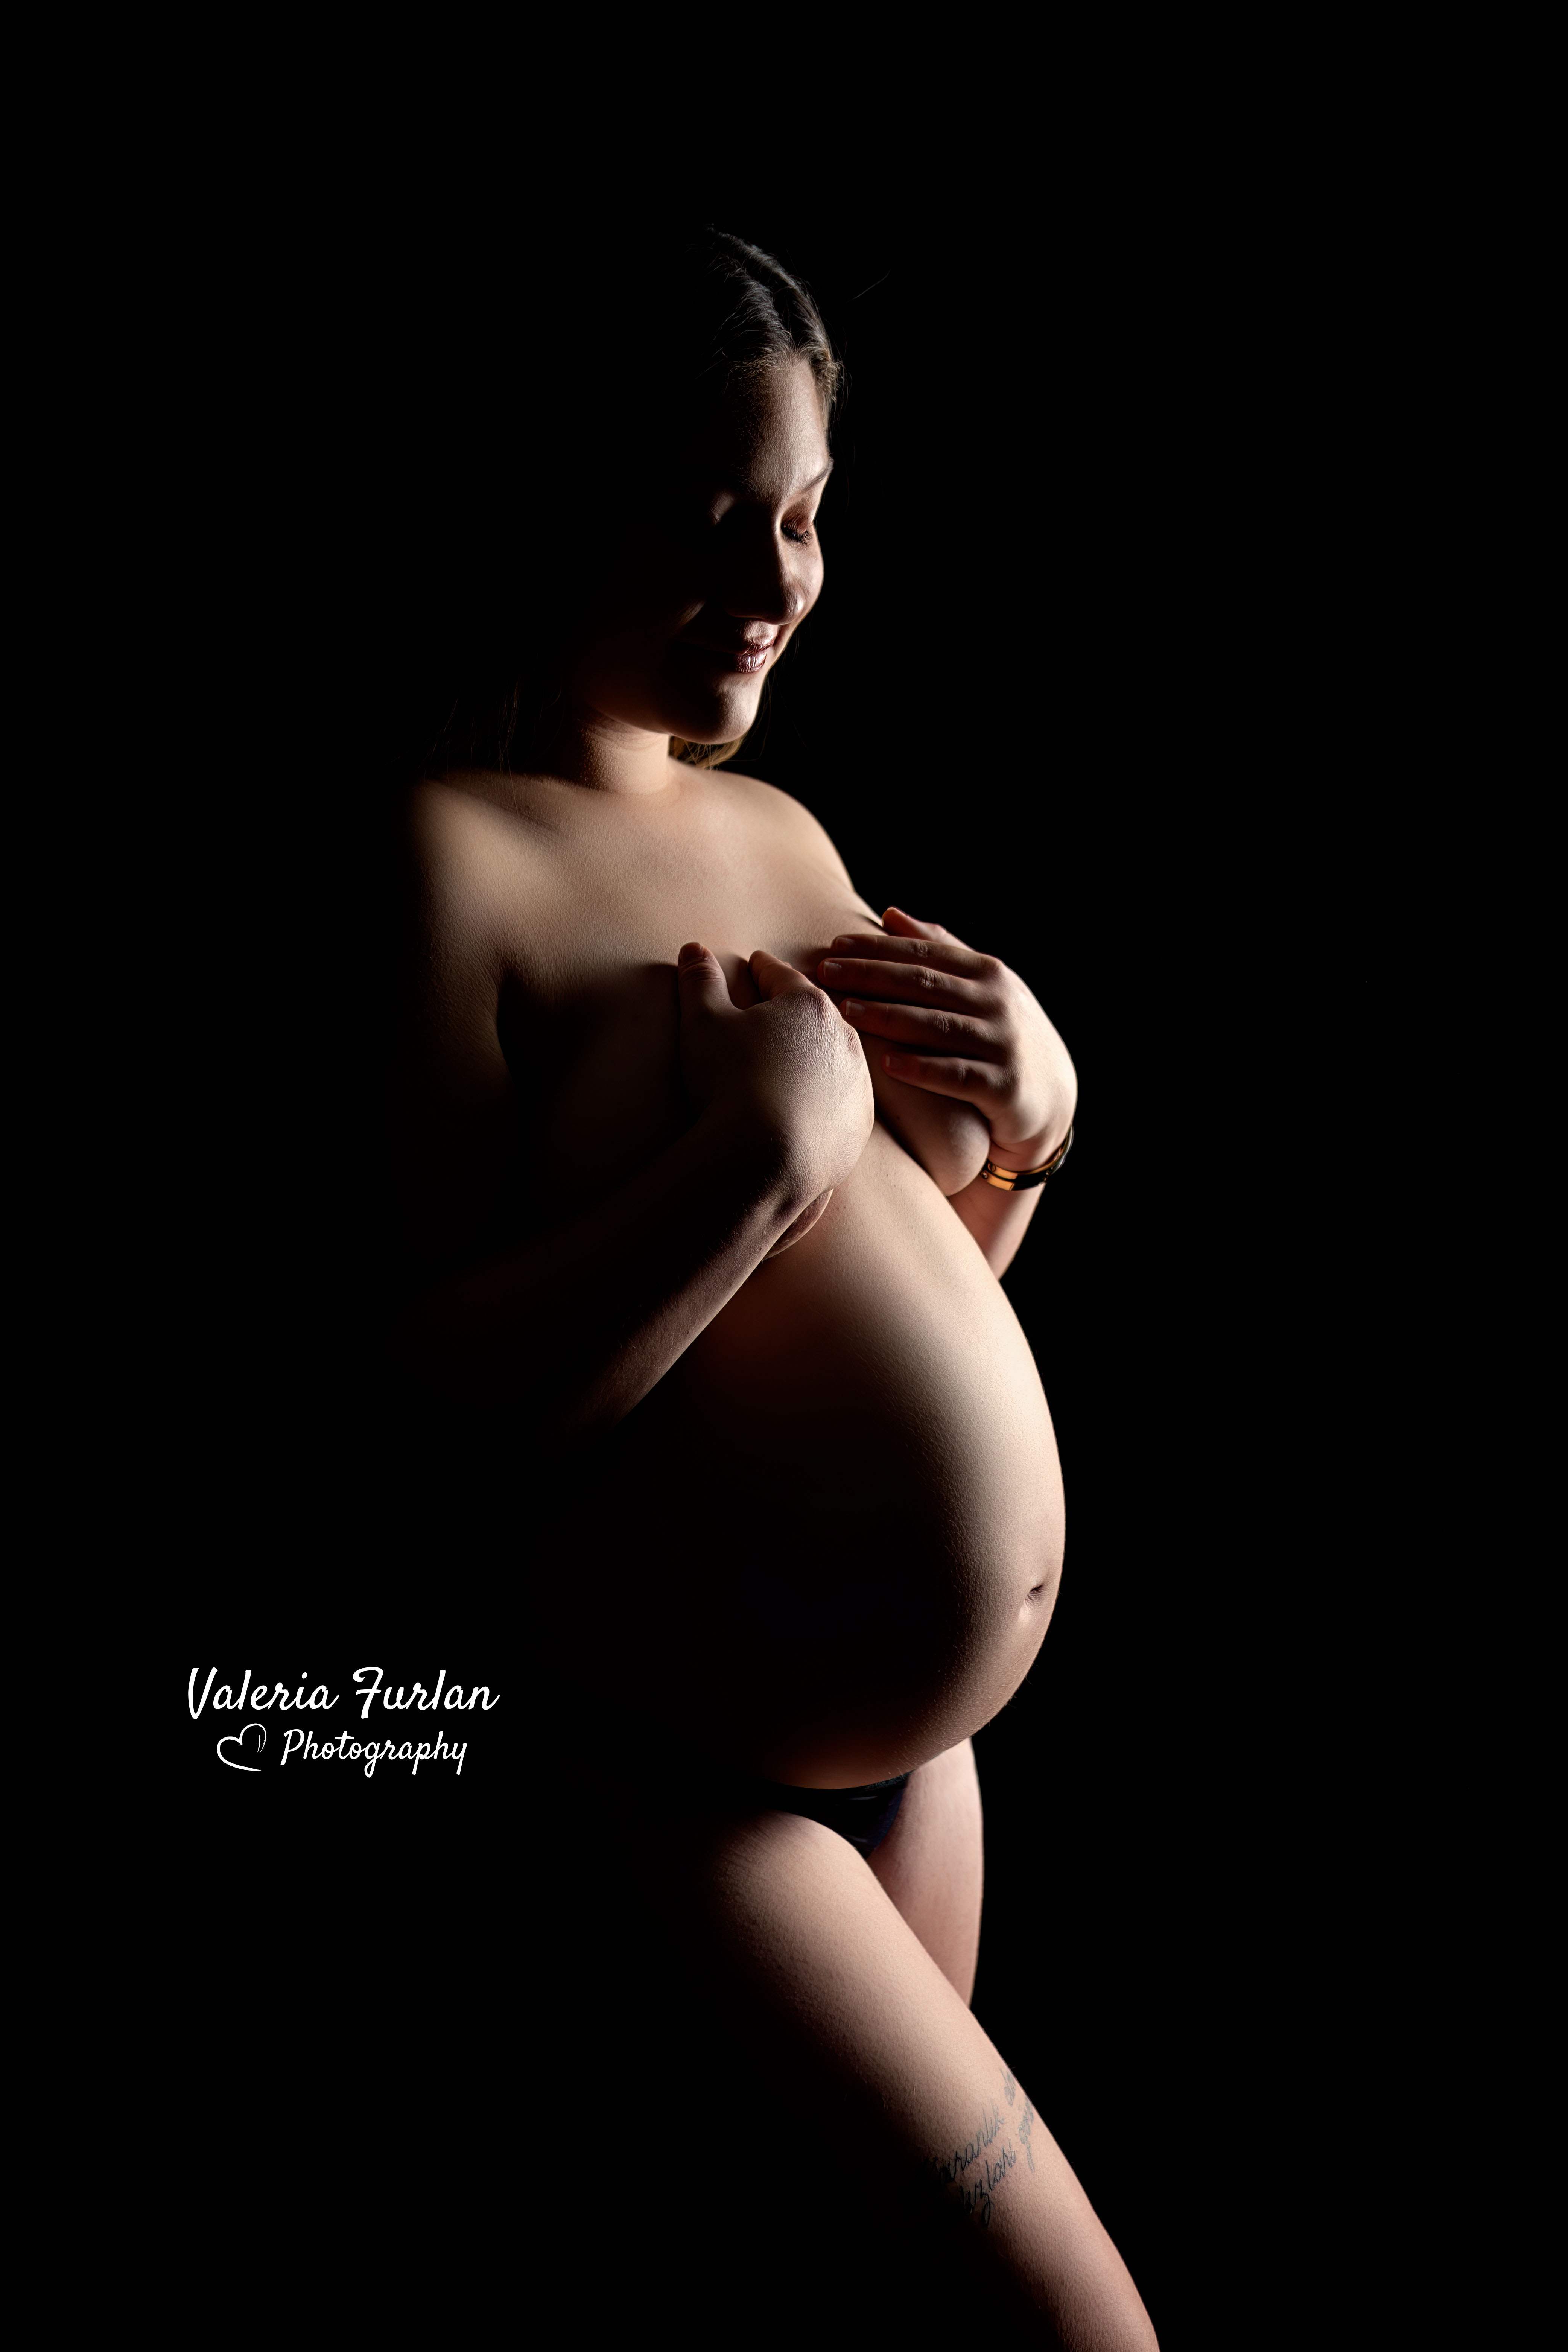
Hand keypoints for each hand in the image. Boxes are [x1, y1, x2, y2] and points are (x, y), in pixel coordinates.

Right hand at [676, 942, 874, 1208]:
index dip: (762, 968)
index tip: (755, 964)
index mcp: (807, 1004)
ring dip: (816, 1051)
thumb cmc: (730, 1082)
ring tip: (795, 1055)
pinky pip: (842, 1099)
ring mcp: (857, 1081)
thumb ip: (699, 982)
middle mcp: (843, 1037)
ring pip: (835, 1055)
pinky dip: (827, 1094)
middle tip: (776, 1005)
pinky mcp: (860, 1121)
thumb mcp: (703, 1024)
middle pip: (814, 1012)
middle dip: (795, 1006)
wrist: (766, 1159)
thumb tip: (693, 949)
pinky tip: (810, 1101)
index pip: (780, 975)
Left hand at [816, 907, 1075, 1166]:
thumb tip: (890, 914)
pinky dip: (923, 1069)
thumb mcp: (981, 987)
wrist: (1051, 1097)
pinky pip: (958, 1076)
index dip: (878, 948)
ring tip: (846, 1011)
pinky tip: (887, 1064)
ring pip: (937, 1026)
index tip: (834, 944)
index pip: (925, 953)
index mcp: (988, 972)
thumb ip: (940, 950)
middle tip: (826, 971)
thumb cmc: (1001, 1034)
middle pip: (925, 984)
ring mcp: (1003, 1044)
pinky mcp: (1004, 1088)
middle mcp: (997, 1003)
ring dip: (889, 1017)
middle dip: (872, 975)